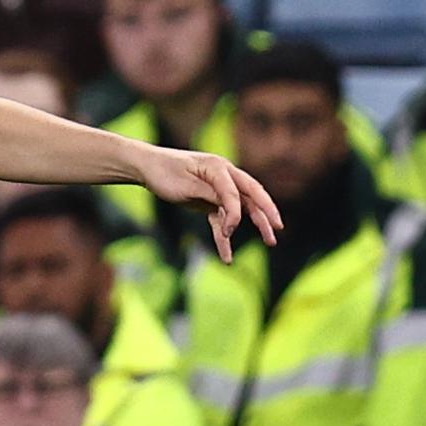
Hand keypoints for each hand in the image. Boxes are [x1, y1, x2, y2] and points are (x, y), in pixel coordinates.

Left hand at [135, 146, 280, 258]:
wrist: (148, 167)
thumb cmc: (165, 173)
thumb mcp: (186, 186)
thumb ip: (210, 195)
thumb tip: (232, 208)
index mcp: (219, 168)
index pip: (235, 192)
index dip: (236, 213)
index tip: (229, 231)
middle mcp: (224, 175)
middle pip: (251, 196)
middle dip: (266, 213)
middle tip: (278, 230)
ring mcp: (218, 188)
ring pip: (241, 209)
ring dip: (254, 226)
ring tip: (270, 243)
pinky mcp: (210, 200)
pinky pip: (222, 220)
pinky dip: (224, 238)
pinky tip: (227, 257)